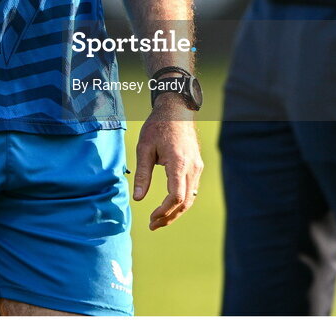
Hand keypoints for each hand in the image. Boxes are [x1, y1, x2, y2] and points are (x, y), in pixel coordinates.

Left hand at [132, 96, 202, 229]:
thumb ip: (142, 173)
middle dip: (169, 217)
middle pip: (185, 202)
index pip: (176, 196)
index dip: (164, 211)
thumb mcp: (144, 147)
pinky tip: (169, 205)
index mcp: (178, 162)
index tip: (151, 217)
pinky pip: (192, 189)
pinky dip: (182, 201)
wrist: (176, 110)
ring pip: (190, 198)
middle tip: (153, 225)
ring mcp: (197, 167)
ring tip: (159, 220)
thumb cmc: (158, 126)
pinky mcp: (197, 165)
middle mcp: (192, 167)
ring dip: (176, 212)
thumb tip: (137, 199)